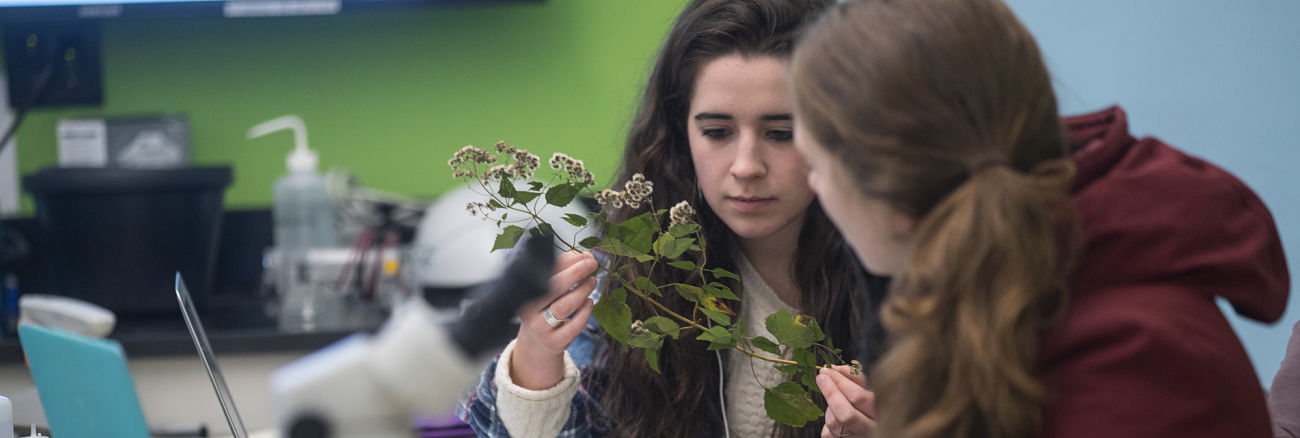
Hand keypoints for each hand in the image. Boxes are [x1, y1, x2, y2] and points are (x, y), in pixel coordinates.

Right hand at [509, 251, 598, 389]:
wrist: (538, 341)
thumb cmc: (546, 307)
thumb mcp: (547, 289)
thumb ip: (562, 270)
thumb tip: (582, 255)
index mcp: (524, 292)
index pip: (544, 272)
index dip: (566, 262)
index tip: (584, 255)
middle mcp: (528, 310)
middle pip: (552, 288)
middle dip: (575, 273)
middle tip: (592, 264)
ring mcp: (541, 328)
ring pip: (563, 307)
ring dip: (581, 291)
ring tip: (592, 281)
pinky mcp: (555, 342)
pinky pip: (574, 325)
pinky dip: (585, 312)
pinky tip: (589, 302)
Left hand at [817, 365, 876, 437]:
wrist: (870, 427)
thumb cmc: (870, 404)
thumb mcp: (869, 387)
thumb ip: (855, 377)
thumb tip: (834, 369)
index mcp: (883, 412)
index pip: (859, 398)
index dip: (841, 382)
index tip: (828, 370)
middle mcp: (873, 429)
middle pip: (846, 414)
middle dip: (831, 392)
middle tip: (822, 377)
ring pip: (835, 423)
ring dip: (830, 407)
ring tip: (835, 400)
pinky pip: (829, 433)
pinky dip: (829, 420)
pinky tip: (836, 415)